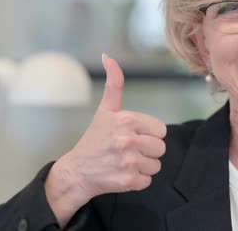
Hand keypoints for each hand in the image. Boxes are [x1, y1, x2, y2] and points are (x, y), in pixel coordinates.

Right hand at [45, 54, 166, 226]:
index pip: (161, 130)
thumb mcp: (105, 110)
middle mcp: (128, 140)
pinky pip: (148, 180)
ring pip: (156, 165)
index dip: (148, 134)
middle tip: (128, 150)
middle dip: (147, 150)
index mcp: (127, 120)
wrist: (76, 172)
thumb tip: (108, 56)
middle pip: (161, 148)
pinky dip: (138, 180)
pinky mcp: (128, 181)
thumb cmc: (95, 139)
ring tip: (125, 162)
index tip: (132, 135)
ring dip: (143, 166)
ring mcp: (128, 162)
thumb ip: (114, 83)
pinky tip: (122, 173)